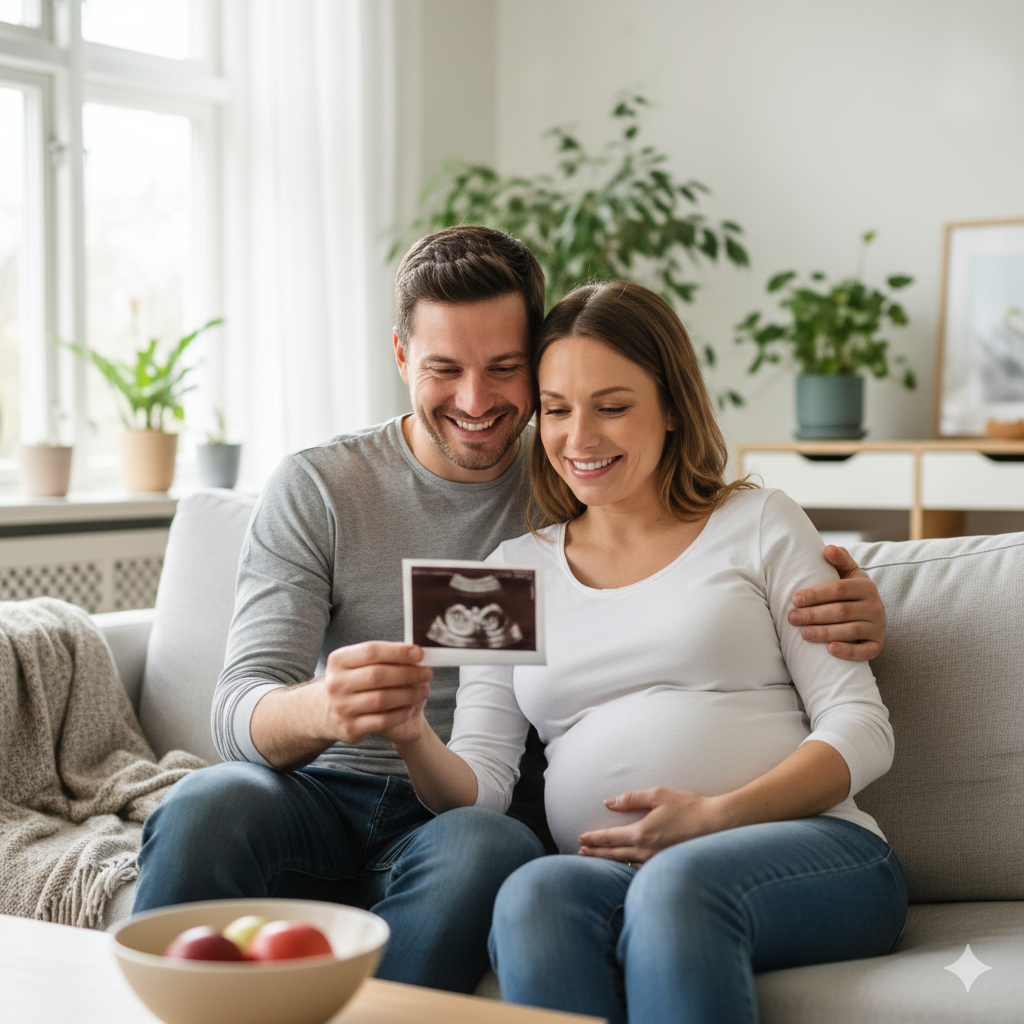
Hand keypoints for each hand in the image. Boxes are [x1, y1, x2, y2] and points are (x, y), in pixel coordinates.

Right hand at [322, 641, 431, 745]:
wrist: (329, 713)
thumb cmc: (354, 683)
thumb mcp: (359, 665)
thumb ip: (384, 657)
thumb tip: (416, 653)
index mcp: (339, 661)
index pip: (371, 651)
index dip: (397, 652)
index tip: (419, 653)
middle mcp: (336, 684)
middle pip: (378, 675)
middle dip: (408, 673)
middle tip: (427, 672)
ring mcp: (341, 707)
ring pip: (382, 699)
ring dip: (409, 694)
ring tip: (424, 690)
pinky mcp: (350, 728)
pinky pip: (383, 721)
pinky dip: (401, 713)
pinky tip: (410, 708)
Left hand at [577, 788, 725, 865]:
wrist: (718, 826)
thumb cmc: (689, 807)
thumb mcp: (659, 795)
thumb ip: (631, 799)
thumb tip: (608, 803)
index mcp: (642, 833)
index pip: (610, 838)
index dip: (594, 839)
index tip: (581, 839)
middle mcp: (646, 851)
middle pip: (613, 855)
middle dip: (595, 853)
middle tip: (581, 852)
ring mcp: (656, 862)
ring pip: (625, 864)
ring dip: (608, 862)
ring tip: (597, 860)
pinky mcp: (666, 865)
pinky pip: (640, 869)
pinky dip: (626, 867)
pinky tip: (624, 866)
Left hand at [789, 545, 883, 661]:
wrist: (870, 614)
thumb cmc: (850, 592)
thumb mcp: (848, 573)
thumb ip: (839, 559)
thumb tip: (828, 548)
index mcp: (865, 586)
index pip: (838, 589)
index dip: (815, 594)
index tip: (794, 599)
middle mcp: (874, 606)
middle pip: (841, 611)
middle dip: (814, 615)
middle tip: (792, 618)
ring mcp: (877, 627)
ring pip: (850, 631)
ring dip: (825, 633)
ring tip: (803, 634)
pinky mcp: (877, 645)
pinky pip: (865, 651)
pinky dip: (848, 652)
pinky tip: (830, 650)